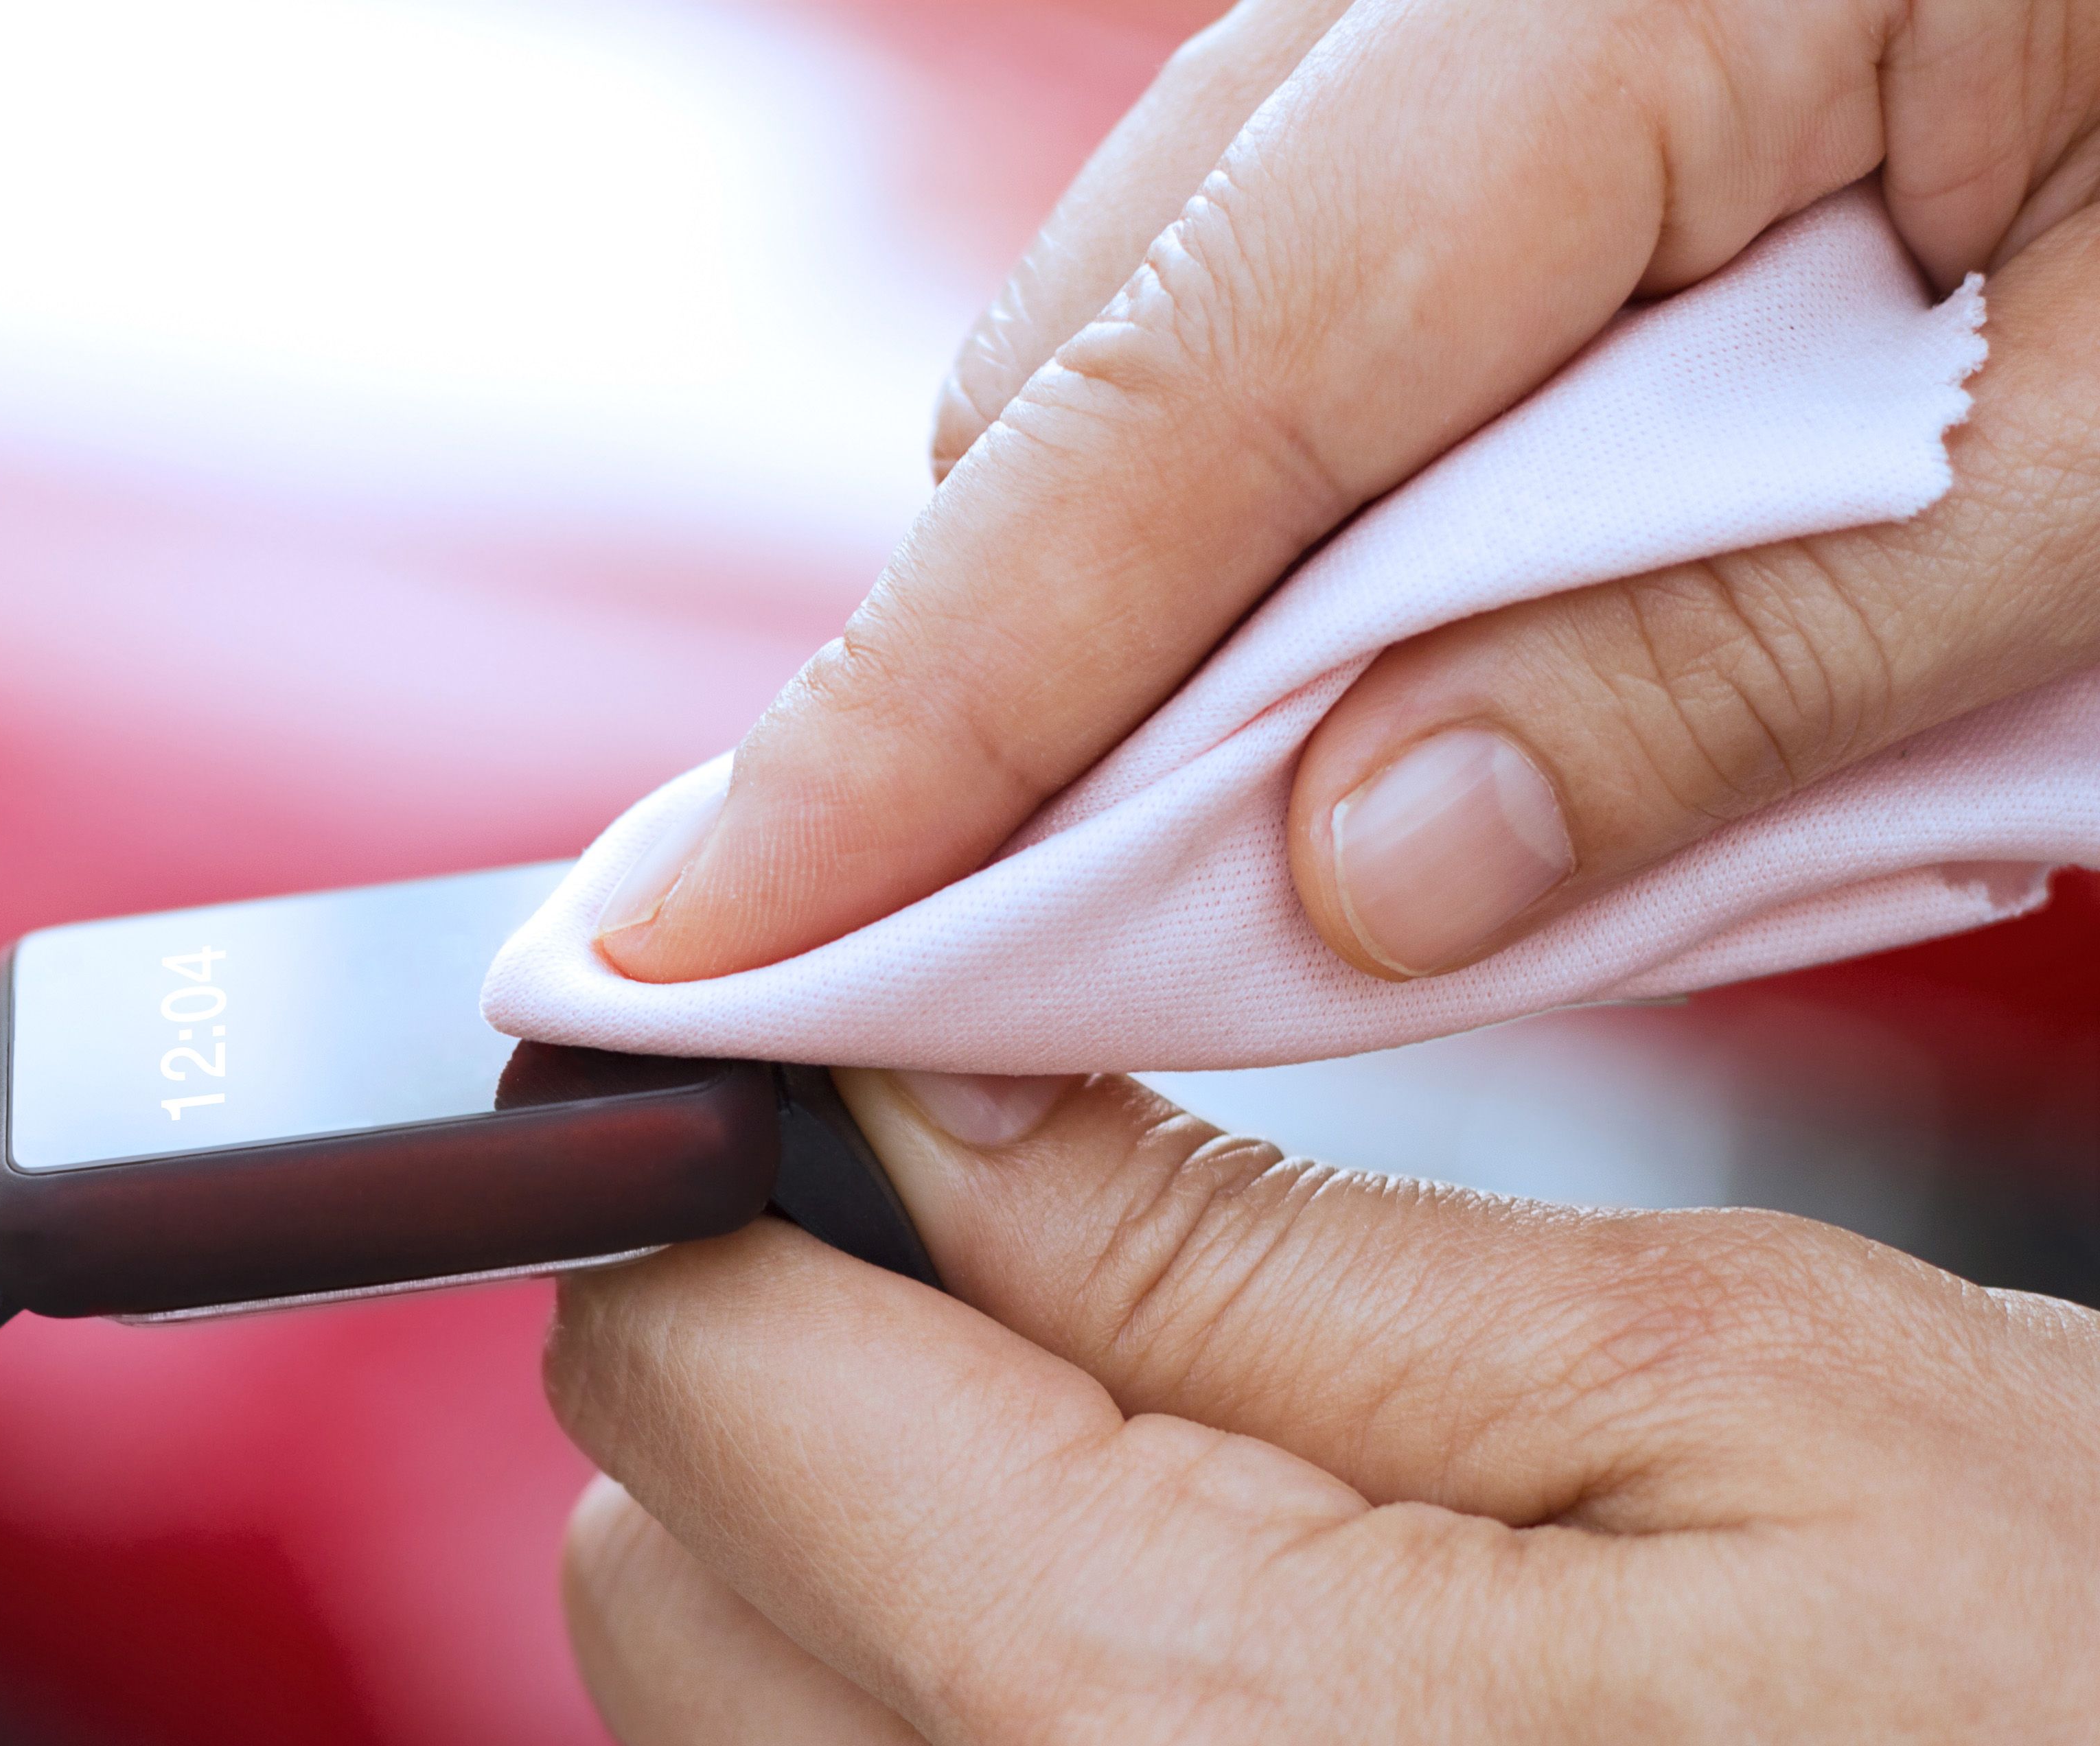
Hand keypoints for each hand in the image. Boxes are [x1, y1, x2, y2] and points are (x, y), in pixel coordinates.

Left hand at [546, 1068, 2099, 1745]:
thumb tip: (923, 1105)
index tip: (829, 1094)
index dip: (730, 1183)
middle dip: (759, 1385)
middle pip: (659, 1599)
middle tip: (995, 1270)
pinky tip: (1157, 1696)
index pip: (705, 1381)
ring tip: (1116, 1484)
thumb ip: (1230, 1243)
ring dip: (835, 1597)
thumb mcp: (1713, 1370)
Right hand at [595, 0, 2099, 985]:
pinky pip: (1286, 307)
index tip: (697, 942)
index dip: (900, 726)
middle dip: (1002, 703)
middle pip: (1091, 381)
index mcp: (1618, 7)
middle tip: (986, 978)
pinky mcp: (1495, 52)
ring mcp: (1452, 8)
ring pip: (1158, 344)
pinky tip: (1371, 653)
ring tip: (1229, 840)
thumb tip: (1362, 874)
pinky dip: (1274, 515)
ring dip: (1150, 623)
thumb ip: (1718, 666)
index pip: (1154, 432)